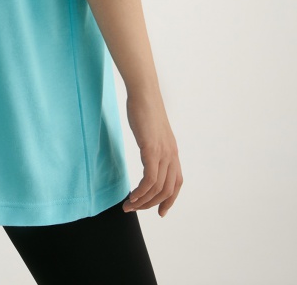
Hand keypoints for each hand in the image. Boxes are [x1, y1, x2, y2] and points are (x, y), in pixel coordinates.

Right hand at [123, 90, 182, 217]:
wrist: (144, 93)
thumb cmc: (145, 108)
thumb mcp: (153, 131)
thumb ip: (154, 144)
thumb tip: (149, 151)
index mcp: (172, 152)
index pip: (177, 183)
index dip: (170, 200)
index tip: (160, 212)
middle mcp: (171, 155)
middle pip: (167, 190)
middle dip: (151, 204)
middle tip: (135, 208)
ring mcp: (163, 153)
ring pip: (158, 188)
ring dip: (143, 201)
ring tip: (129, 204)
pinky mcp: (151, 150)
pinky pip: (149, 179)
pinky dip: (141, 191)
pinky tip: (131, 194)